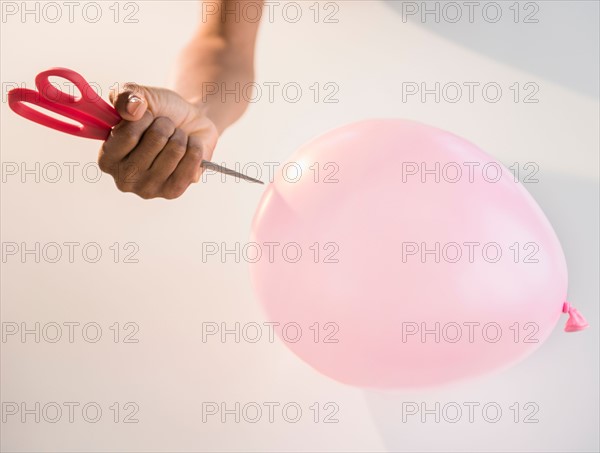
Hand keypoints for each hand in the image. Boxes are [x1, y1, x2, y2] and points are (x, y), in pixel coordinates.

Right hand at [98, 83, 218, 198]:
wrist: (189, 123)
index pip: (128, 135)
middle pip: (156, 140)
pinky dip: (195, 146)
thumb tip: (133, 109)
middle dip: (165, 125)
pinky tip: (189, 148)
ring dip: (180, 135)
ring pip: (176, 149)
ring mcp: (148, 189)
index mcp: (107, 158)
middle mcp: (124, 179)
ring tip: (176, 138)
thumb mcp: (138, 95)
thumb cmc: (159, 112)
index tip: (146, 115)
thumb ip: (125, 95)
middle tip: (164, 128)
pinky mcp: (172, 192)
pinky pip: (192, 160)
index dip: (143, 118)